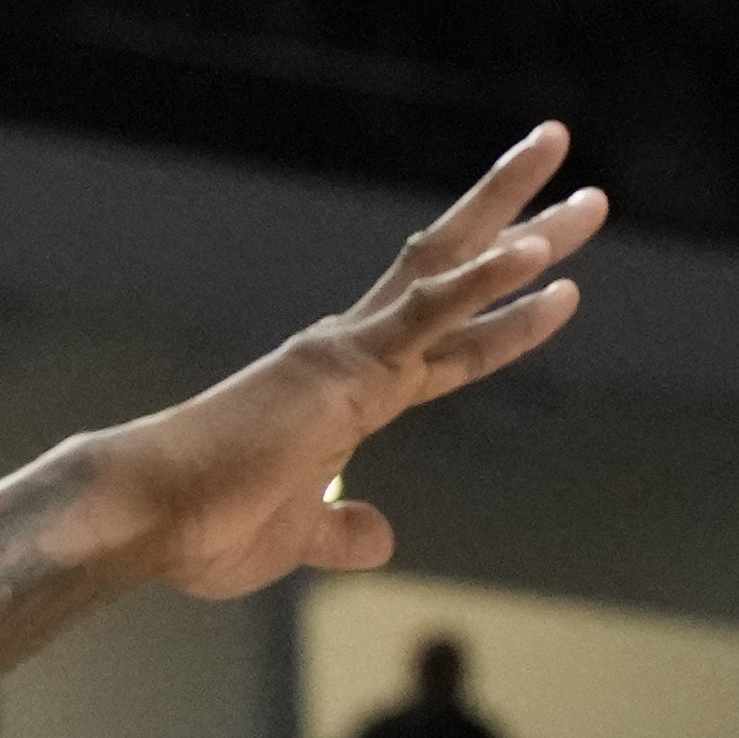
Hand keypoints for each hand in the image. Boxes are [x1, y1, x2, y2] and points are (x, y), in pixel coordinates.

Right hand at [86, 124, 605, 601]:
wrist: (147, 516)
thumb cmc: (202, 529)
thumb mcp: (298, 539)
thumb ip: (344, 532)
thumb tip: (382, 538)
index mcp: (348, 395)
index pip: (448, 346)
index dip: (507, 316)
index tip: (559, 286)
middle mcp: (354, 357)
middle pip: (458, 278)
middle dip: (525, 231)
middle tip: (592, 199)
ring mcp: (350, 355)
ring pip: (453, 272)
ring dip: (524, 230)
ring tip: (590, 198)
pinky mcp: (343, 367)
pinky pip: (425, 313)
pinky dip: (480, 281)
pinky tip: (532, 254)